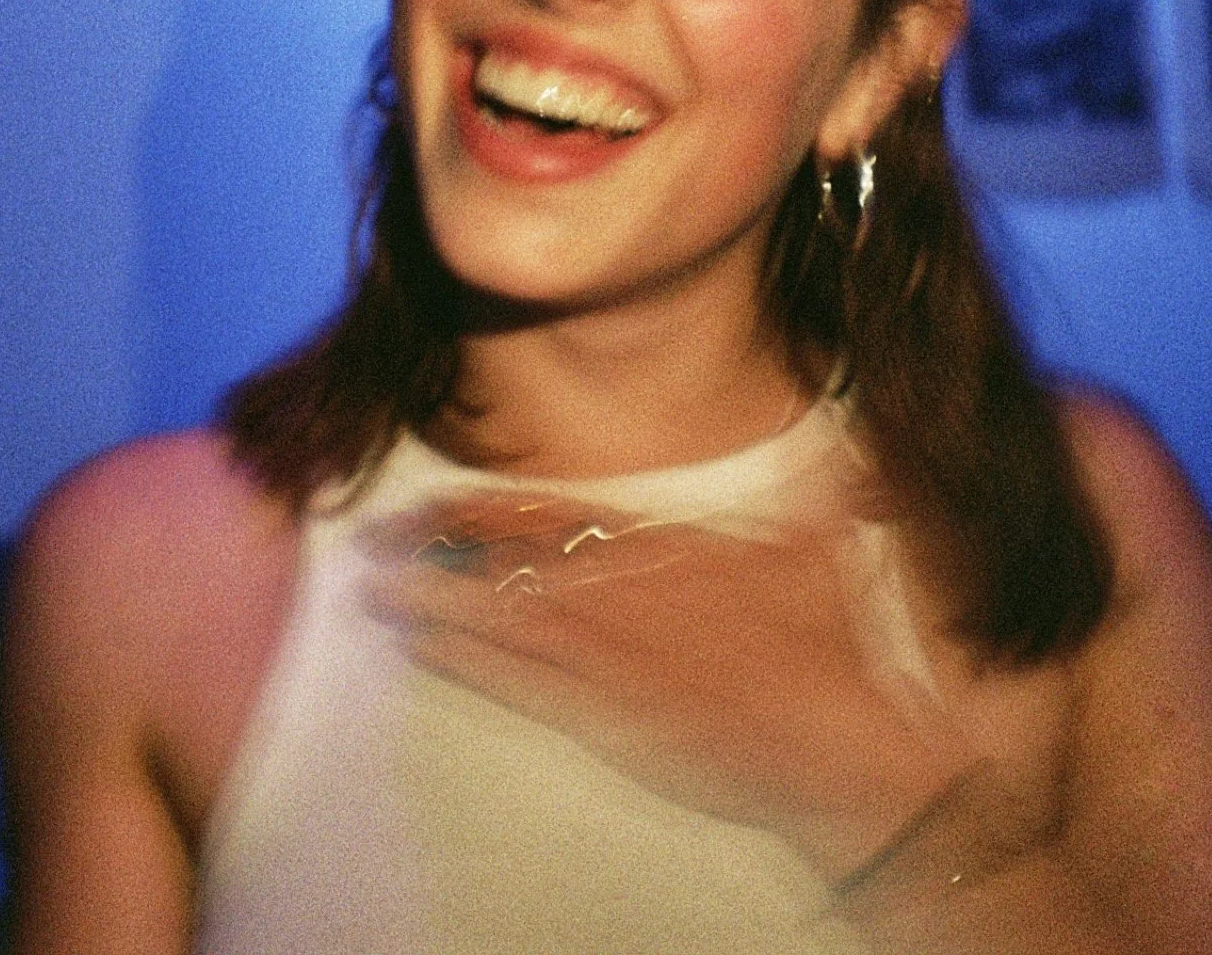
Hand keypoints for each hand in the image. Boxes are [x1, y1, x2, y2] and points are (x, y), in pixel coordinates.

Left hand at [362, 491, 975, 882]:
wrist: (835, 745)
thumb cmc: (829, 654)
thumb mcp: (817, 557)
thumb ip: (808, 503)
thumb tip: (828, 467)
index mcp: (665, 548)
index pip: (556, 515)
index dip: (488, 506)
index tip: (436, 498)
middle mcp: (624, 591)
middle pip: (511, 556)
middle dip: (440, 543)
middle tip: (380, 534)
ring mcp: (610, 653)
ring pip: (501, 614)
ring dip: (434, 598)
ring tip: (376, 587)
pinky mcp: (605, 714)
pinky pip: (518, 681)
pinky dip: (466, 661)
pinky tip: (422, 645)